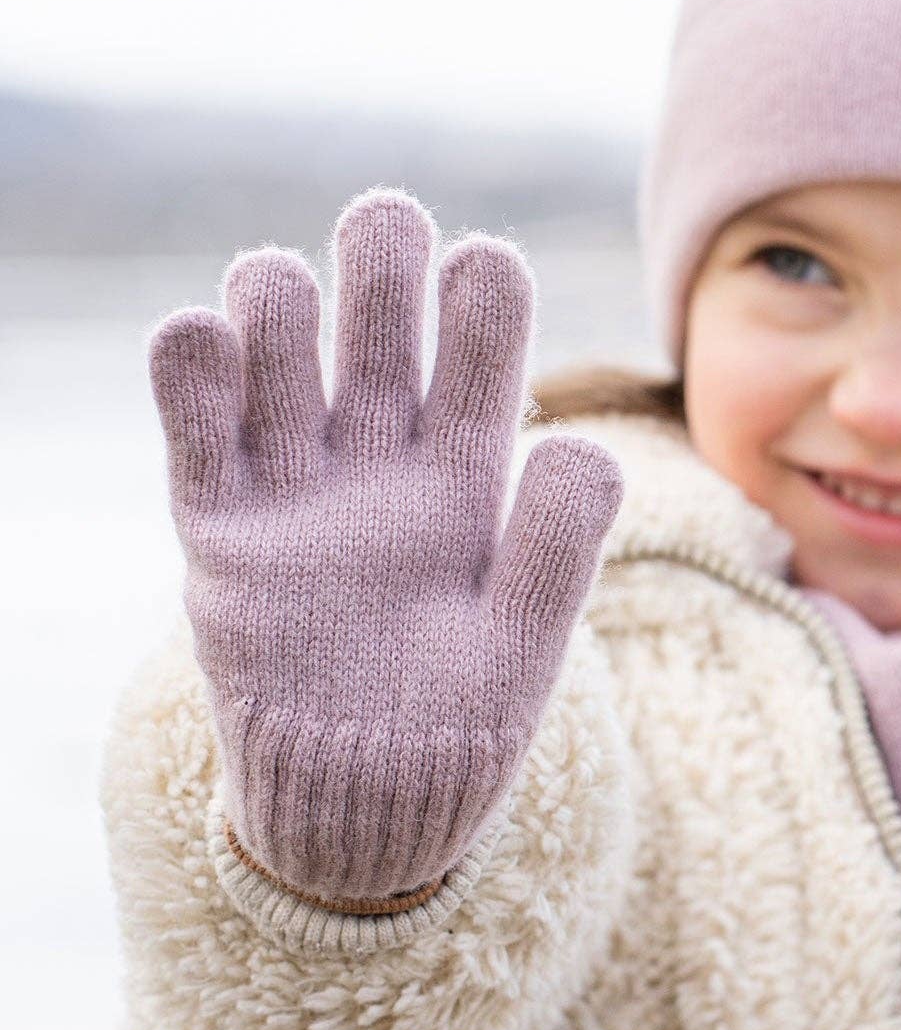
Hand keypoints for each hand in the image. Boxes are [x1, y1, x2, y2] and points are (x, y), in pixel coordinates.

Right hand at [147, 190, 623, 904]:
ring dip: (280, 302)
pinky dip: (189, 377)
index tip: (485, 262)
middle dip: (379, 264)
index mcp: (471, 471)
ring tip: (286, 294)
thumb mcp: (527, 643)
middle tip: (385, 224)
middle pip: (375, 326)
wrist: (365, 804)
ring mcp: (298, 486)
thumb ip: (558, 550)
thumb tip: (582, 446)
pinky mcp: (222, 526)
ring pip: (279, 355)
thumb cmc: (463, 721)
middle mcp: (382, 458)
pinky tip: (199, 332)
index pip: (480, 357)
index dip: (482, 300)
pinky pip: (197, 436)